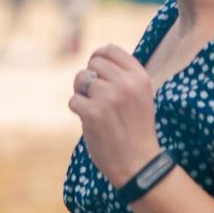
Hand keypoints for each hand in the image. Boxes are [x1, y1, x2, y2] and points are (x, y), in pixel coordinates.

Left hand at [71, 45, 159, 186]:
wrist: (138, 162)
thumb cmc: (136, 128)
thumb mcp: (140, 95)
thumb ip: (123, 76)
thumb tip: (99, 55)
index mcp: (140, 77)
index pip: (111, 50)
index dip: (98, 57)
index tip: (97, 70)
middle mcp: (126, 83)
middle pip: (93, 64)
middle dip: (90, 78)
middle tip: (98, 97)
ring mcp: (108, 97)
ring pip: (81, 79)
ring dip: (82, 93)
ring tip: (97, 109)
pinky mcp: (92, 111)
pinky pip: (73, 100)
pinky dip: (78, 110)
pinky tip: (92, 121)